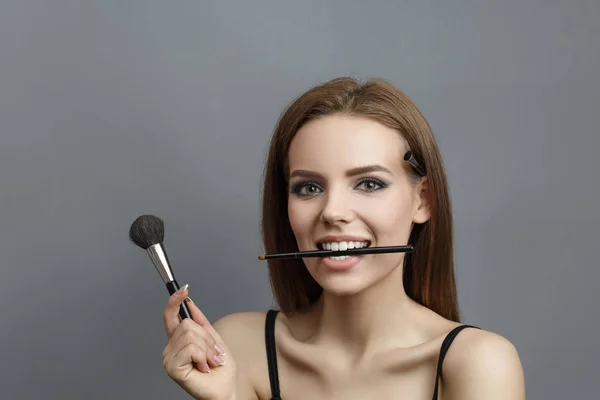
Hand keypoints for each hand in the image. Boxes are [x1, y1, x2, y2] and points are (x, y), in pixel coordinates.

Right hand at [161, 285, 236, 399]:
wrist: (226, 389)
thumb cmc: (220, 370)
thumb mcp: (213, 338)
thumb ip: (200, 321)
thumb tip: (189, 301)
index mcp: (178, 341)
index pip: (170, 316)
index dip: (174, 301)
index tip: (183, 288)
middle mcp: (170, 348)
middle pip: (186, 323)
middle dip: (206, 338)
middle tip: (212, 353)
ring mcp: (169, 358)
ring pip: (190, 335)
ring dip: (207, 349)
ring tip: (209, 362)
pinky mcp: (172, 367)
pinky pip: (191, 348)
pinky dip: (203, 356)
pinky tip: (203, 368)